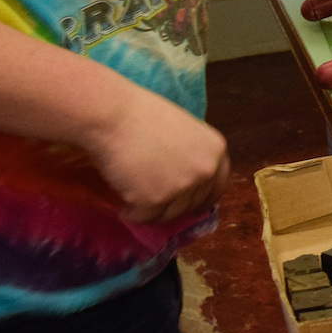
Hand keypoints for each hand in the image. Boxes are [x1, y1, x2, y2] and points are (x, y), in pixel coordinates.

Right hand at [84, 84, 229, 224]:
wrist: (113, 116)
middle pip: (192, 203)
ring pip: (169, 214)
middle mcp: (205, 169)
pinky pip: (144, 217)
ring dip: (152, 211)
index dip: (204, 199)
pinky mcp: (156, 199)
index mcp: (215, 149)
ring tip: (134, 197)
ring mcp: (182, 185)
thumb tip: (189, 181)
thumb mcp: (184, 132)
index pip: (218, 185)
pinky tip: (123, 204)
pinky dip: (132, 213)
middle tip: (152, 200)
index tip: (193, 208)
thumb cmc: (142, 115)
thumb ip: (192, 155)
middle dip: (172, 205)